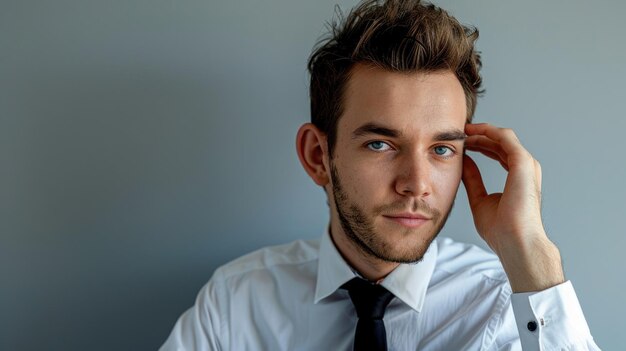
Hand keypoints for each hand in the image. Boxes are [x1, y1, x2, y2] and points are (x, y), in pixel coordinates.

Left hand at [462, 123, 563, 292]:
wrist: (515, 243)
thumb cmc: (501, 230)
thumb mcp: (479, 199)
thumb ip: (473, 180)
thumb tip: (463, 162)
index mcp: (518, 178)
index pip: (499, 153)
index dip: (480, 145)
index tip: (461, 142)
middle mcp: (525, 169)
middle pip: (500, 143)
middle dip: (479, 135)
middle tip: (459, 131)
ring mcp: (526, 165)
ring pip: (503, 137)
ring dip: (482, 131)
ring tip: (462, 130)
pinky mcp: (523, 163)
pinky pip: (505, 138)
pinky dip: (488, 131)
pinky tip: (471, 132)